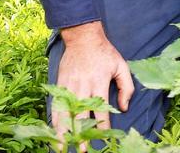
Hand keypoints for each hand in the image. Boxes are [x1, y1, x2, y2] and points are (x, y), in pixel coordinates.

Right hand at [54, 22, 132, 147]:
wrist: (83, 38)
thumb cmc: (105, 53)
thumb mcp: (121, 66)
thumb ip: (126, 87)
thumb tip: (124, 108)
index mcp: (99, 83)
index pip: (101, 110)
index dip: (103, 126)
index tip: (104, 138)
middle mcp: (82, 87)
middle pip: (80, 115)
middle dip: (81, 133)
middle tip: (82, 149)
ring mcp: (69, 86)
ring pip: (64, 113)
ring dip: (63, 131)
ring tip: (62, 146)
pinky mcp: (60, 84)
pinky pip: (56, 105)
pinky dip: (54, 120)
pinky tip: (54, 131)